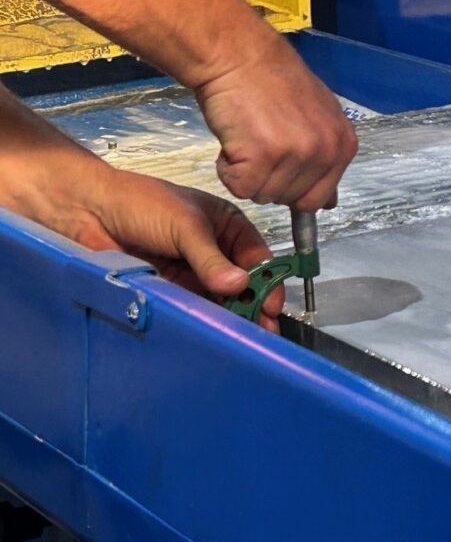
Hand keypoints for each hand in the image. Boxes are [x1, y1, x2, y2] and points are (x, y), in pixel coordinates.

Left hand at [77, 172, 283, 331]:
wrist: (88, 211)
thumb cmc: (141, 204)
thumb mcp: (184, 225)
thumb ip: (211, 258)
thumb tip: (239, 286)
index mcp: (227, 227)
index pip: (257, 257)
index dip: (267, 280)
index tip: (271, 304)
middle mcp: (215, 251)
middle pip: (243, 283)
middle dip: (254, 304)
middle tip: (263, 329)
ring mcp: (193, 273)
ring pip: (220, 299)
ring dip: (231, 316)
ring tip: (243, 337)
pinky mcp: (172, 291)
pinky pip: (194, 308)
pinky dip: (205, 320)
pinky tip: (215, 333)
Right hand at [195, 33, 357, 210]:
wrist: (238, 55)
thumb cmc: (271, 82)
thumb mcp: (316, 118)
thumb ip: (325, 158)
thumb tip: (330, 203)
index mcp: (344, 146)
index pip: (319, 198)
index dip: (291, 185)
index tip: (277, 161)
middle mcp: (327, 151)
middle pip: (290, 200)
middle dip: (268, 180)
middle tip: (258, 142)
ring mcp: (298, 154)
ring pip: (264, 195)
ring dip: (247, 173)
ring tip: (247, 136)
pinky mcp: (264, 155)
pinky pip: (240, 188)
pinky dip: (228, 170)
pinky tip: (233, 141)